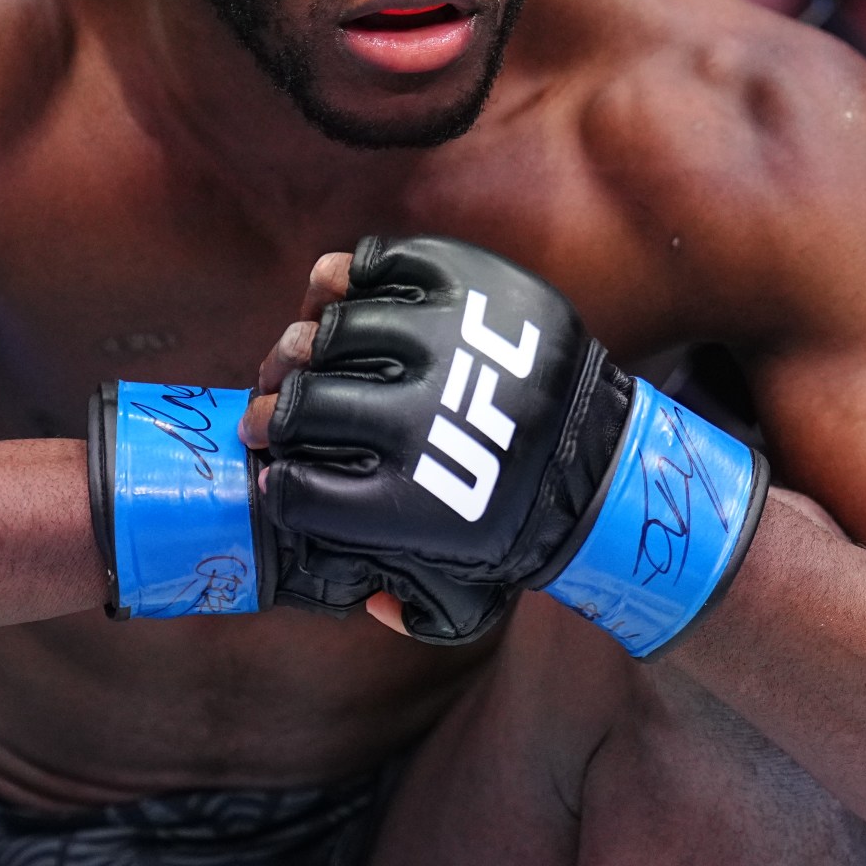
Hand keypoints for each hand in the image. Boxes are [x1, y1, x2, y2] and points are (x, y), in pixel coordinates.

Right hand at [245, 250, 510, 643]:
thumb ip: (411, 606)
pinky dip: (345, 276)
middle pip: (303, 404)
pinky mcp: (471, 283)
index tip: (272, 476)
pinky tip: (334, 298)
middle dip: (267, 414)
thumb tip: (367, 599)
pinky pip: (381, 260)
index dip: (275, 482)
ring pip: (335, 329)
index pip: (300, 490)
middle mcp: (428, 419)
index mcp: (416, 506)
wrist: (603, 463)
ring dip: (301, 346)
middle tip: (262, 416)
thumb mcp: (471, 594)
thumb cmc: (518, 526)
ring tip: (298, 358)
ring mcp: (450, 341)